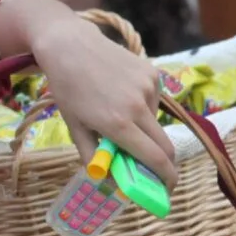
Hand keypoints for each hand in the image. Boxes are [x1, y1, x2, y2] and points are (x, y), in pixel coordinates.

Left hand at [29, 16, 176, 179]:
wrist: (71, 46)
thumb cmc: (68, 90)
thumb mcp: (75, 128)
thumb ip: (93, 157)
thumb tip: (110, 181)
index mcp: (117, 124)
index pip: (154, 159)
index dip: (165, 178)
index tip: (166, 189)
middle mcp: (138, 107)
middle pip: (165, 146)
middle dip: (165, 163)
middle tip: (155, 170)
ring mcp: (148, 88)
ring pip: (157, 124)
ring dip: (146, 131)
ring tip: (120, 116)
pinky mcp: (153, 74)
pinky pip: (156, 102)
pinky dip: (144, 109)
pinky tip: (124, 96)